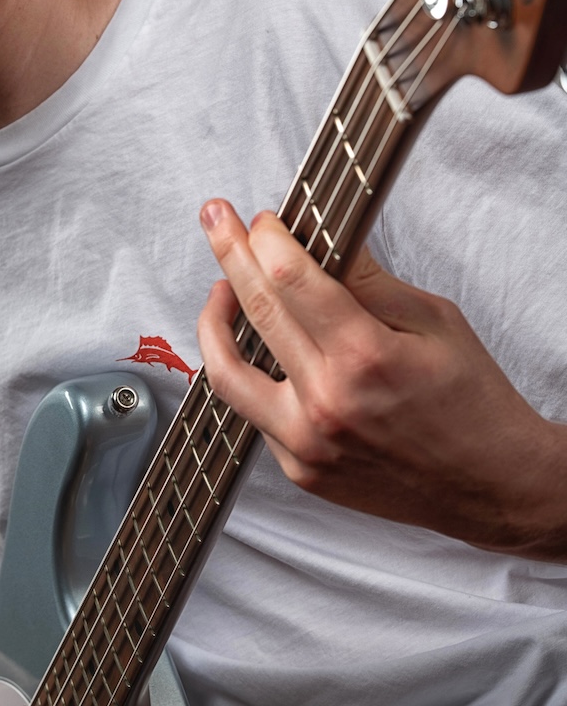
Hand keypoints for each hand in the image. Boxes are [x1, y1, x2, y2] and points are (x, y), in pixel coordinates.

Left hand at [197, 200, 566, 558]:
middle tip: (216, 219)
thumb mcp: (435, 322)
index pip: (291, 280)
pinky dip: (252, 374)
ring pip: (228, 372)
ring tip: (219, 289)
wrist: (491, 486)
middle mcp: (327, 402)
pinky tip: (262, 351)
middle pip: (255, 310)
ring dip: (213, 322)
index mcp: (365, 357)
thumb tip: (323, 239)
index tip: (262, 220)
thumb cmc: (472, 402)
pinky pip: (254, 413)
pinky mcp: (300, 470)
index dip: (267, 240)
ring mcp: (307, 443)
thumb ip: (370, 281)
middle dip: (229, 253)